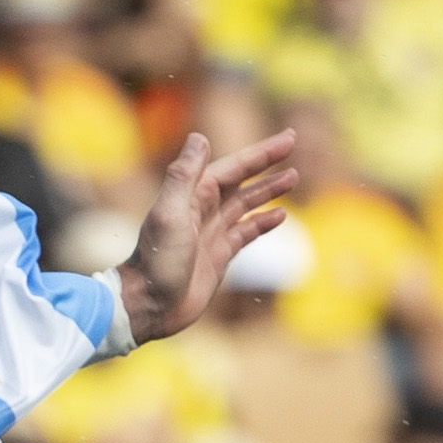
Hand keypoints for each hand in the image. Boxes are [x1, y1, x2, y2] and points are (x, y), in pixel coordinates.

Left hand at [118, 128, 301, 348]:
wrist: (150, 305)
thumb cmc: (157, 261)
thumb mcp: (169, 214)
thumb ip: (183, 177)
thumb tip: (199, 137)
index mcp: (192, 196)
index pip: (233, 167)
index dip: (260, 153)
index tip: (288, 138)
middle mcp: (202, 210)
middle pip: (241, 180)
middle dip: (266, 162)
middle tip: (293, 143)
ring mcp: (211, 233)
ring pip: (245, 203)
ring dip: (268, 189)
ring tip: (293, 177)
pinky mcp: (218, 255)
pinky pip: (245, 232)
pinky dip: (262, 222)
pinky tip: (280, 215)